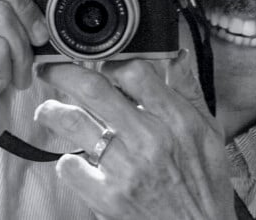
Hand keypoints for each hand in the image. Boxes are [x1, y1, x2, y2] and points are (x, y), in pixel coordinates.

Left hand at [34, 52, 235, 219]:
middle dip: (63, 72)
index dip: (110, 61)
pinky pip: (70, 168)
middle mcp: (149, 139)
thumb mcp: (208, 131)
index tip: (99, 63)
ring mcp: (126, 169)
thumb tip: (175, 56)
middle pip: (93, 89)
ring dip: (52, 112)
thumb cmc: (204, 183)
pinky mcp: (109, 198)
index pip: (134, 71)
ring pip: (74, 123)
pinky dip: (66, 162)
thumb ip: (188, 90)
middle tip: (50, 70)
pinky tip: (72, 160)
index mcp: (175, 119)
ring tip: (47, 110)